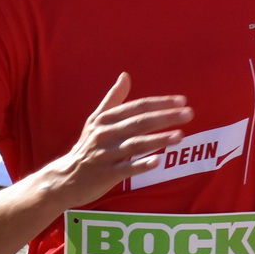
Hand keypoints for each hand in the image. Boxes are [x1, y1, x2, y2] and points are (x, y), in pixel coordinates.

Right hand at [43, 73, 192, 208]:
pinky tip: (158, 161)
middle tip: (189, 114)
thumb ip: (113, 99)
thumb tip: (125, 75)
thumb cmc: (87, 146)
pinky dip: (142, 164)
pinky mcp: (106, 174)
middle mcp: (105, 134)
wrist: (66, 178)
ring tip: (180, 136)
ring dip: (159, 139)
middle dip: (166, 117)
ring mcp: (105, 155)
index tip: (182, 101)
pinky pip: (126, 169)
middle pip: (139, 122)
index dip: (160, 103)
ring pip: (135, 144)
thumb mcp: (95, 120)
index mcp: (105, 119)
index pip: (137, 107)